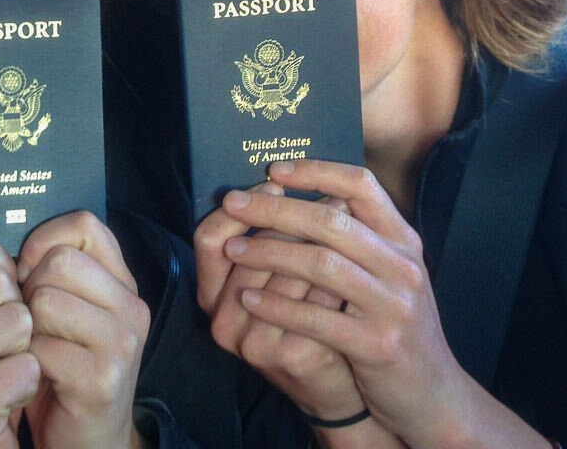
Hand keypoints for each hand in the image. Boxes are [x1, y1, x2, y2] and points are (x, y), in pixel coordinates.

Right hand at [0, 230, 38, 448]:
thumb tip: (23, 235)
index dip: (1, 265)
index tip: (0, 297)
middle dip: (17, 308)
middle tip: (4, 344)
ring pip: (17, 319)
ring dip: (26, 347)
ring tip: (6, 369)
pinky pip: (27, 366)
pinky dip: (30, 382)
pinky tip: (9, 396)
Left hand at [15, 211, 149, 448]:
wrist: (86, 442)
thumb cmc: (63, 372)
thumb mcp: (69, 315)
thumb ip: (56, 274)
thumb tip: (8, 240)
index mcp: (122, 284)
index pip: (85, 226)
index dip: (43, 240)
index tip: (26, 270)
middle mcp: (131, 307)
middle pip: (59, 261)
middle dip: (27, 289)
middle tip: (28, 322)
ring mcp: (122, 342)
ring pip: (46, 300)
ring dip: (24, 328)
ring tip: (33, 349)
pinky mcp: (102, 378)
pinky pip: (40, 347)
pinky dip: (25, 361)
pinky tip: (36, 377)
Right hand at [195, 184, 369, 422]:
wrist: (339, 391)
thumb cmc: (308, 325)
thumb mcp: (276, 283)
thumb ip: (270, 241)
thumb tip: (292, 175)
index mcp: (212, 297)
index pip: (206, 238)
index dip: (240, 207)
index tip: (276, 182)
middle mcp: (223, 321)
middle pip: (250, 250)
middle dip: (292, 215)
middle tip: (327, 191)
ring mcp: (255, 342)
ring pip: (287, 271)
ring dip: (321, 237)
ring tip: (349, 212)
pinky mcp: (291, 356)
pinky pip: (317, 299)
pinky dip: (340, 273)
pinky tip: (359, 255)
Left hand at [219, 160, 547, 448]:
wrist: (432, 395)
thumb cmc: (396, 327)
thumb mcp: (390, 274)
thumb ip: (358, 238)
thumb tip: (302, 198)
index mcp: (403, 241)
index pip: (362, 186)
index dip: (317, 171)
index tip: (275, 169)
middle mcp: (403, 266)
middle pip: (331, 221)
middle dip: (275, 209)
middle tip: (233, 201)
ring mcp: (394, 305)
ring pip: (321, 265)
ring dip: (269, 253)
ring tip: (233, 250)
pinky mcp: (378, 345)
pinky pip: (317, 319)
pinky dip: (278, 306)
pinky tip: (249, 299)